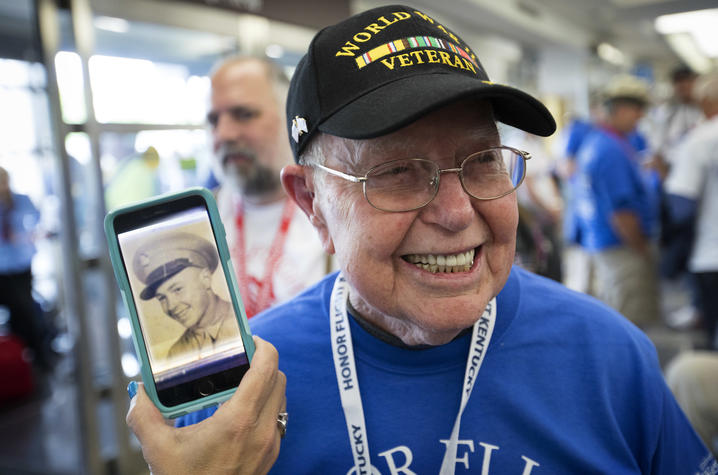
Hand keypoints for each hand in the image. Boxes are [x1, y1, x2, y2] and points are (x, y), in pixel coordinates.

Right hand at [127, 336, 285, 474]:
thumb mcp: (157, 450)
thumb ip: (143, 416)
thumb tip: (137, 390)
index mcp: (239, 420)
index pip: (266, 367)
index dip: (262, 346)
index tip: (247, 338)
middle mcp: (262, 429)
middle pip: (278, 377)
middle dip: (263, 361)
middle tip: (240, 355)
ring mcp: (271, 443)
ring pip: (281, 397)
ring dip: (267, 382)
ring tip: (241, 378)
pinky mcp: (272, 454)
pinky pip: (278, 417)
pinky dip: (267, 404)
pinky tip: (242, 407)